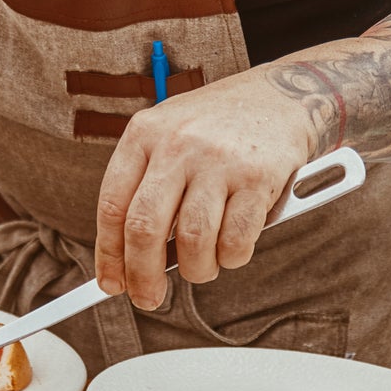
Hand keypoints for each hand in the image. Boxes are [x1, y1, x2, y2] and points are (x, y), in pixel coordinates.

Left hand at [94, 70, 315, 309]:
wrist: (282, 93)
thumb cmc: (218, 125)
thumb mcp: (169, 134)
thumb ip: (147, 185)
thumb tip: (129, 257)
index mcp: (144, 133)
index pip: (112, 205)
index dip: (109, 254)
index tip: (112, 282)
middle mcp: (177, 144)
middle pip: (144, 228)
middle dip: (142, 275)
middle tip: (148, 297)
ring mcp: (218, 160)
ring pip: (191, 241)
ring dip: (195, 270)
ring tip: (201, 267)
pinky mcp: (257, 177)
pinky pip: (236, 241)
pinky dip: (231, 258)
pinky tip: (231, 249)